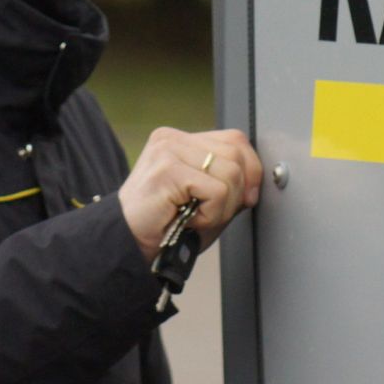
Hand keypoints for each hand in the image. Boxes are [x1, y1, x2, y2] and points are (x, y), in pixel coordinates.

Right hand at [117, 127, 261, 261]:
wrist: (128, 245)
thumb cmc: (165, 225)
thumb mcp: (204, 199)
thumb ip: (230, 184)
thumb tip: (255, 183)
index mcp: (182, 140)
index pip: (235, 140)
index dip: (251, 170)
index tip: (245, 198)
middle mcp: (173, 138)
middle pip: (237, 154)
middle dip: (237, 193)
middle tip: (211, 213)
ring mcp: (168, 150)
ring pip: (231, 173)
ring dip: (223, 207)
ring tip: (197, 216)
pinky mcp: (168, 169)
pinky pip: (217, 191)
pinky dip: (211, 214)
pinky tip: (189, 219)